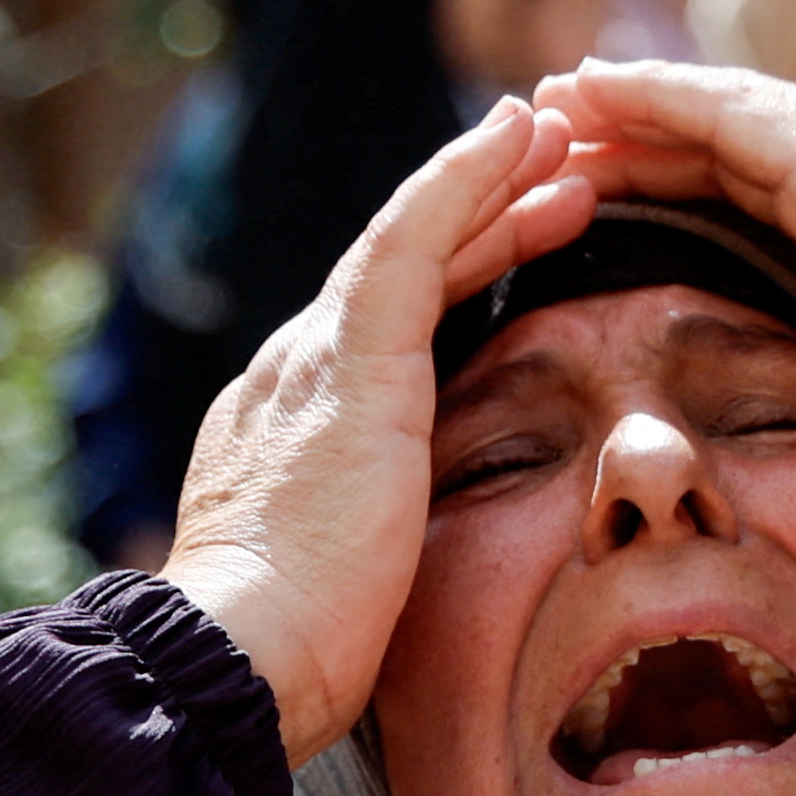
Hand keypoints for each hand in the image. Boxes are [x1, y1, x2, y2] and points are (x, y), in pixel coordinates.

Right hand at [160, 97, 595, 759]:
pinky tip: (516, 134)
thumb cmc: (297, 660)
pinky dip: (466, 178)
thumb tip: (414, 575)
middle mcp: (292, 376)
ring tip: (554, 135)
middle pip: (400, 275)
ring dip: (485, 180)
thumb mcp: (351, 591)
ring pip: (411, 240)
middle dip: (477, 217)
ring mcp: (314, 358)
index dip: (451, 288)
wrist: (241, 657)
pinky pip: (415, 238)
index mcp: (294, 436)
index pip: (385, 339)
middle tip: (549, 168)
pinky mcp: (351, 356)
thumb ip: (381, 553)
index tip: (508, 255)